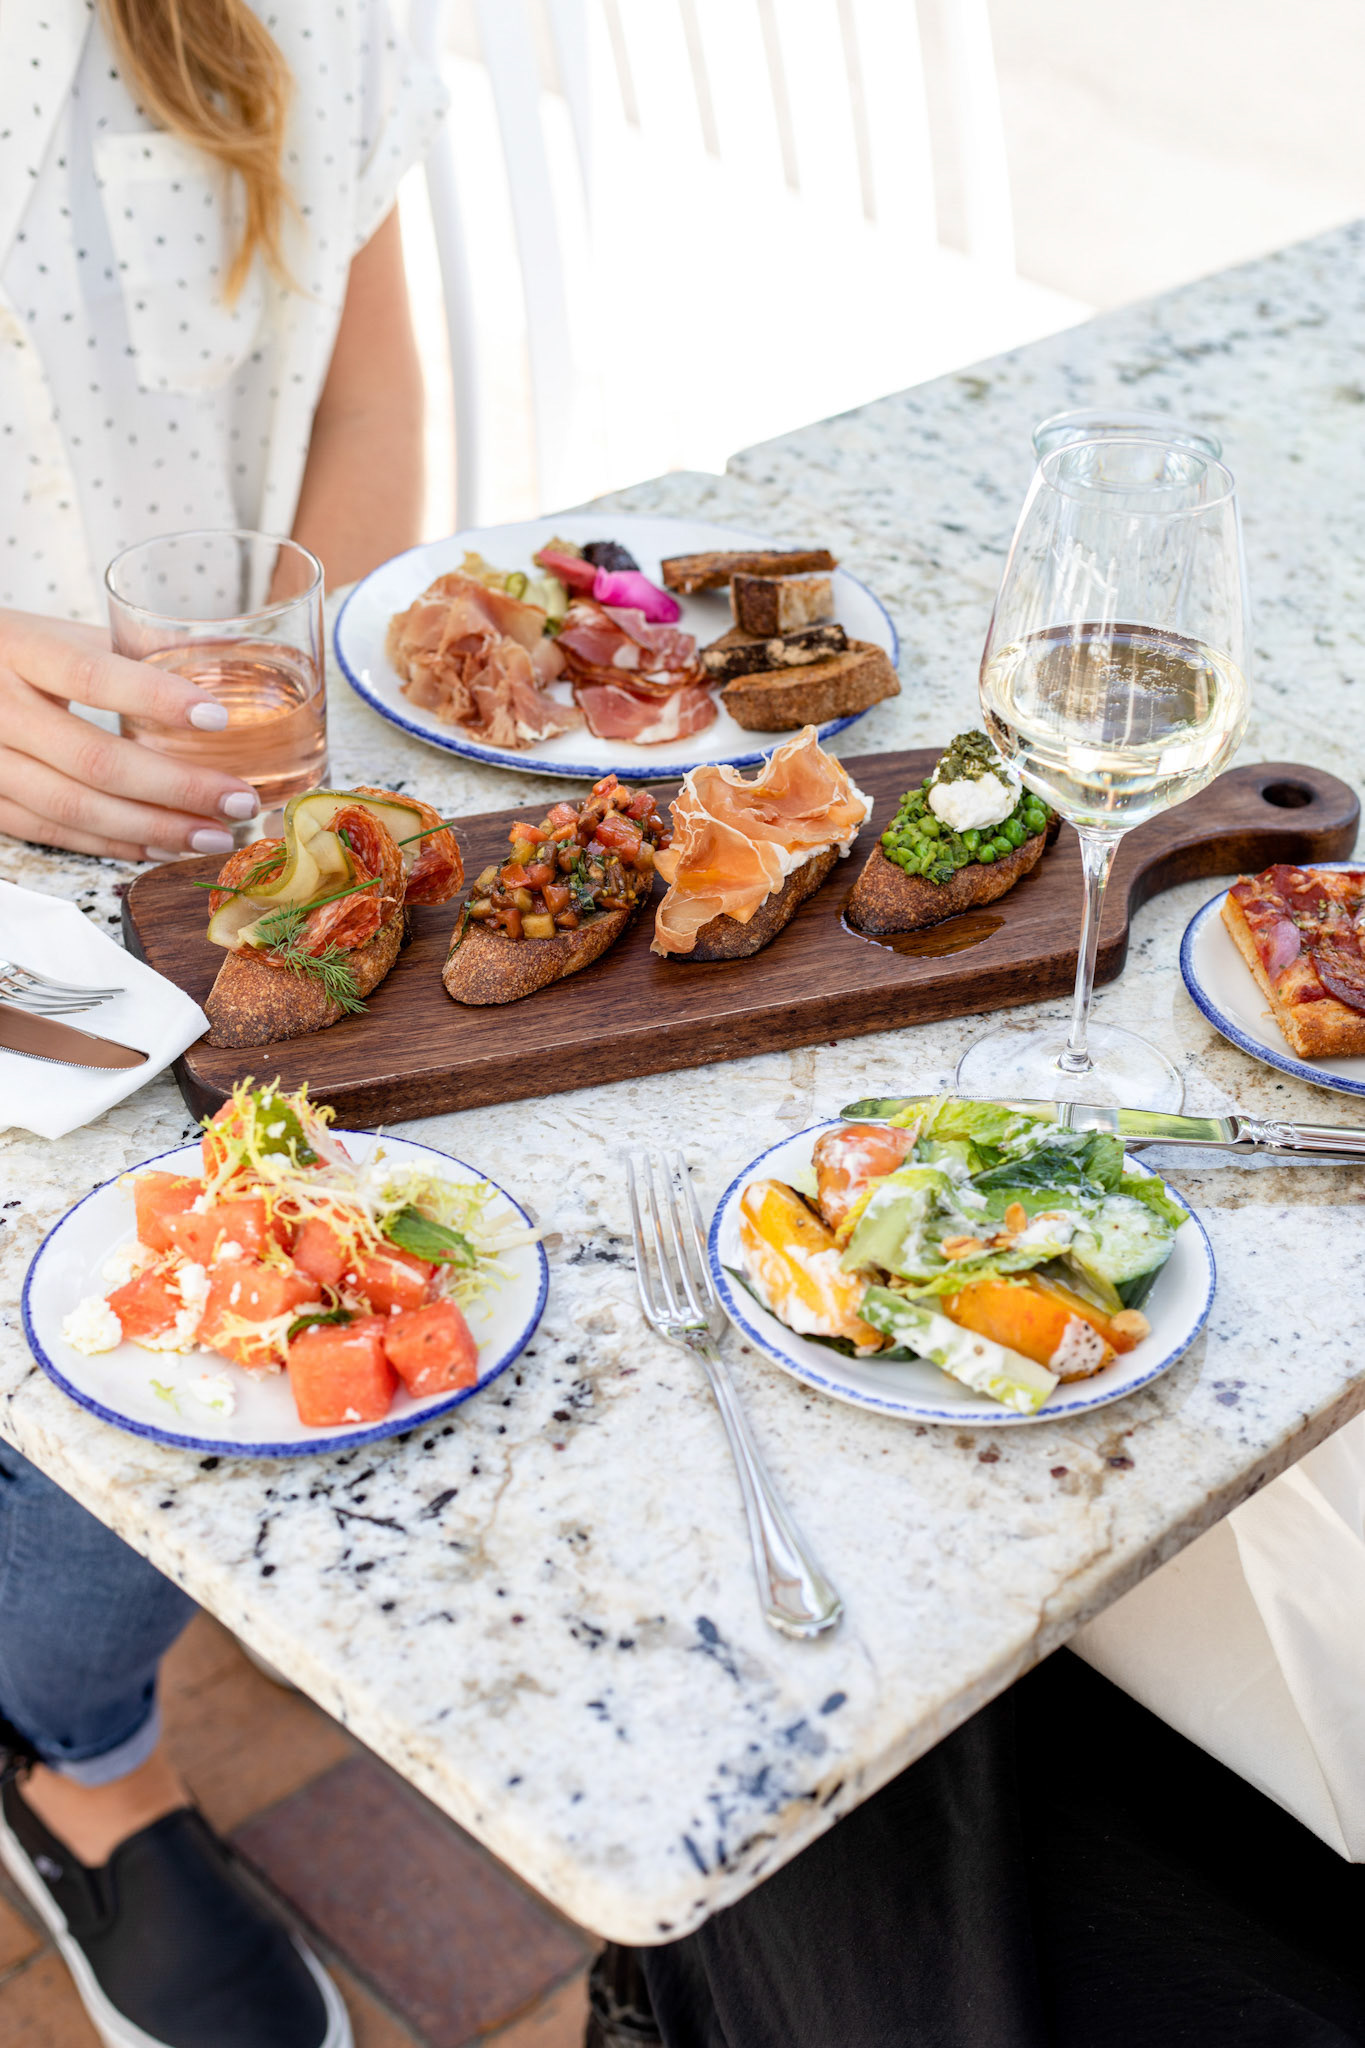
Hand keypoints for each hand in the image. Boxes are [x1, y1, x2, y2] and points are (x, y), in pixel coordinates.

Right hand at [0, 610, 259, 861]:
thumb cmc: (11, 654)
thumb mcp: (54, 634)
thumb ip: (126, 651)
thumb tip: (227, 662)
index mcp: (19, 648)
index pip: (89, 675)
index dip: (153, 698)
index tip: (217, 717)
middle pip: (93, 758)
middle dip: (176, 787)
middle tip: (237, 800)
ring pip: (75, 807)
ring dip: (154, 828)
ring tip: (213, 835)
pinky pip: (55, 832)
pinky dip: (115, 843)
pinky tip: (163, 847)